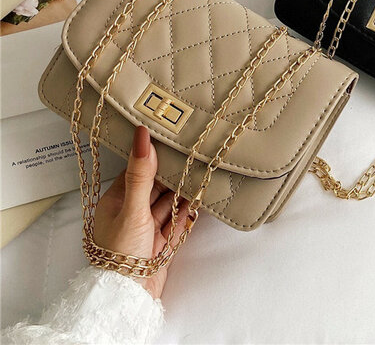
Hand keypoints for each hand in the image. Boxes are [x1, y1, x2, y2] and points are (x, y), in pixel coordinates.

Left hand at [94, 126, 190, 298]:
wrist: (129, 297)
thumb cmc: (122, 251)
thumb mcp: (132, 208)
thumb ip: (141, 173)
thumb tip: (142, 134)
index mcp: (116, 201)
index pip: (137, 171)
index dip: (153, 156)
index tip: (170, 139)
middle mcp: (131, 212)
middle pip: (155, 186)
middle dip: (172, 173)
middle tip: (192, 153)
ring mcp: (147, 228)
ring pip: (168, 202)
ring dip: (182, 190)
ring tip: (200, 171)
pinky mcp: (161, 242)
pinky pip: (177, 219)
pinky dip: (187, 209)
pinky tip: (200, 196)